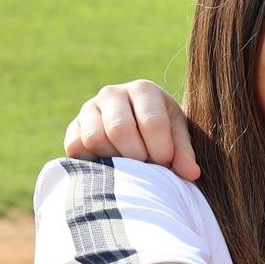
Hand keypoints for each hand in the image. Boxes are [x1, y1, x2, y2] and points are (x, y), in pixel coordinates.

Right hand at [63, 79, 199, 179]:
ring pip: (95, 139)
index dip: (161, 149)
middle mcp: (113, 93)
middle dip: (137, 156)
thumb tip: (191, 173)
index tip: (166, 164)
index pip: (151, 122)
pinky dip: (92, 161)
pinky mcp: (73, 126)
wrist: (138, 134)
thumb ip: (184, 154)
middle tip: (146, 167)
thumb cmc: (163, 135)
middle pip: (120, 129)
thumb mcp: (178, 139)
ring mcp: (89, 108)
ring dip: (114, 159)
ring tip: (129, 165)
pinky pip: (76, 146)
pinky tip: (110, 163)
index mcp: (144, 90)